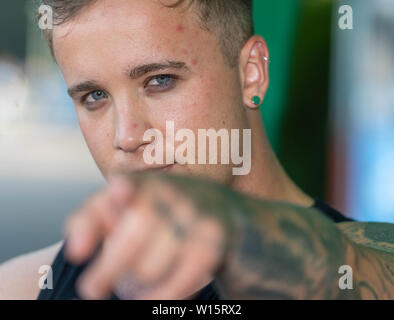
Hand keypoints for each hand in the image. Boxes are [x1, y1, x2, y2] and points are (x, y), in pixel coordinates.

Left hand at [64, 172, 236, 299]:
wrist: (225, 212)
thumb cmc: (167, 213)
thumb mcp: (132, 207)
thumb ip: (97, 217)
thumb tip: (78, 249)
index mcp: (143, 182)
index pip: (114, 194)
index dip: (93, 220)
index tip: (82, 244)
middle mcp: (169, 191)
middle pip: (128, 241)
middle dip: (107, 271)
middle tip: (92, 287)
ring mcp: (194, 214)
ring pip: (147, 269)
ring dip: (136, 286)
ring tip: (137, 283)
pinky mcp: (213, 239)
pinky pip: (178, 283)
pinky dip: (161, 296)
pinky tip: (152, 296)